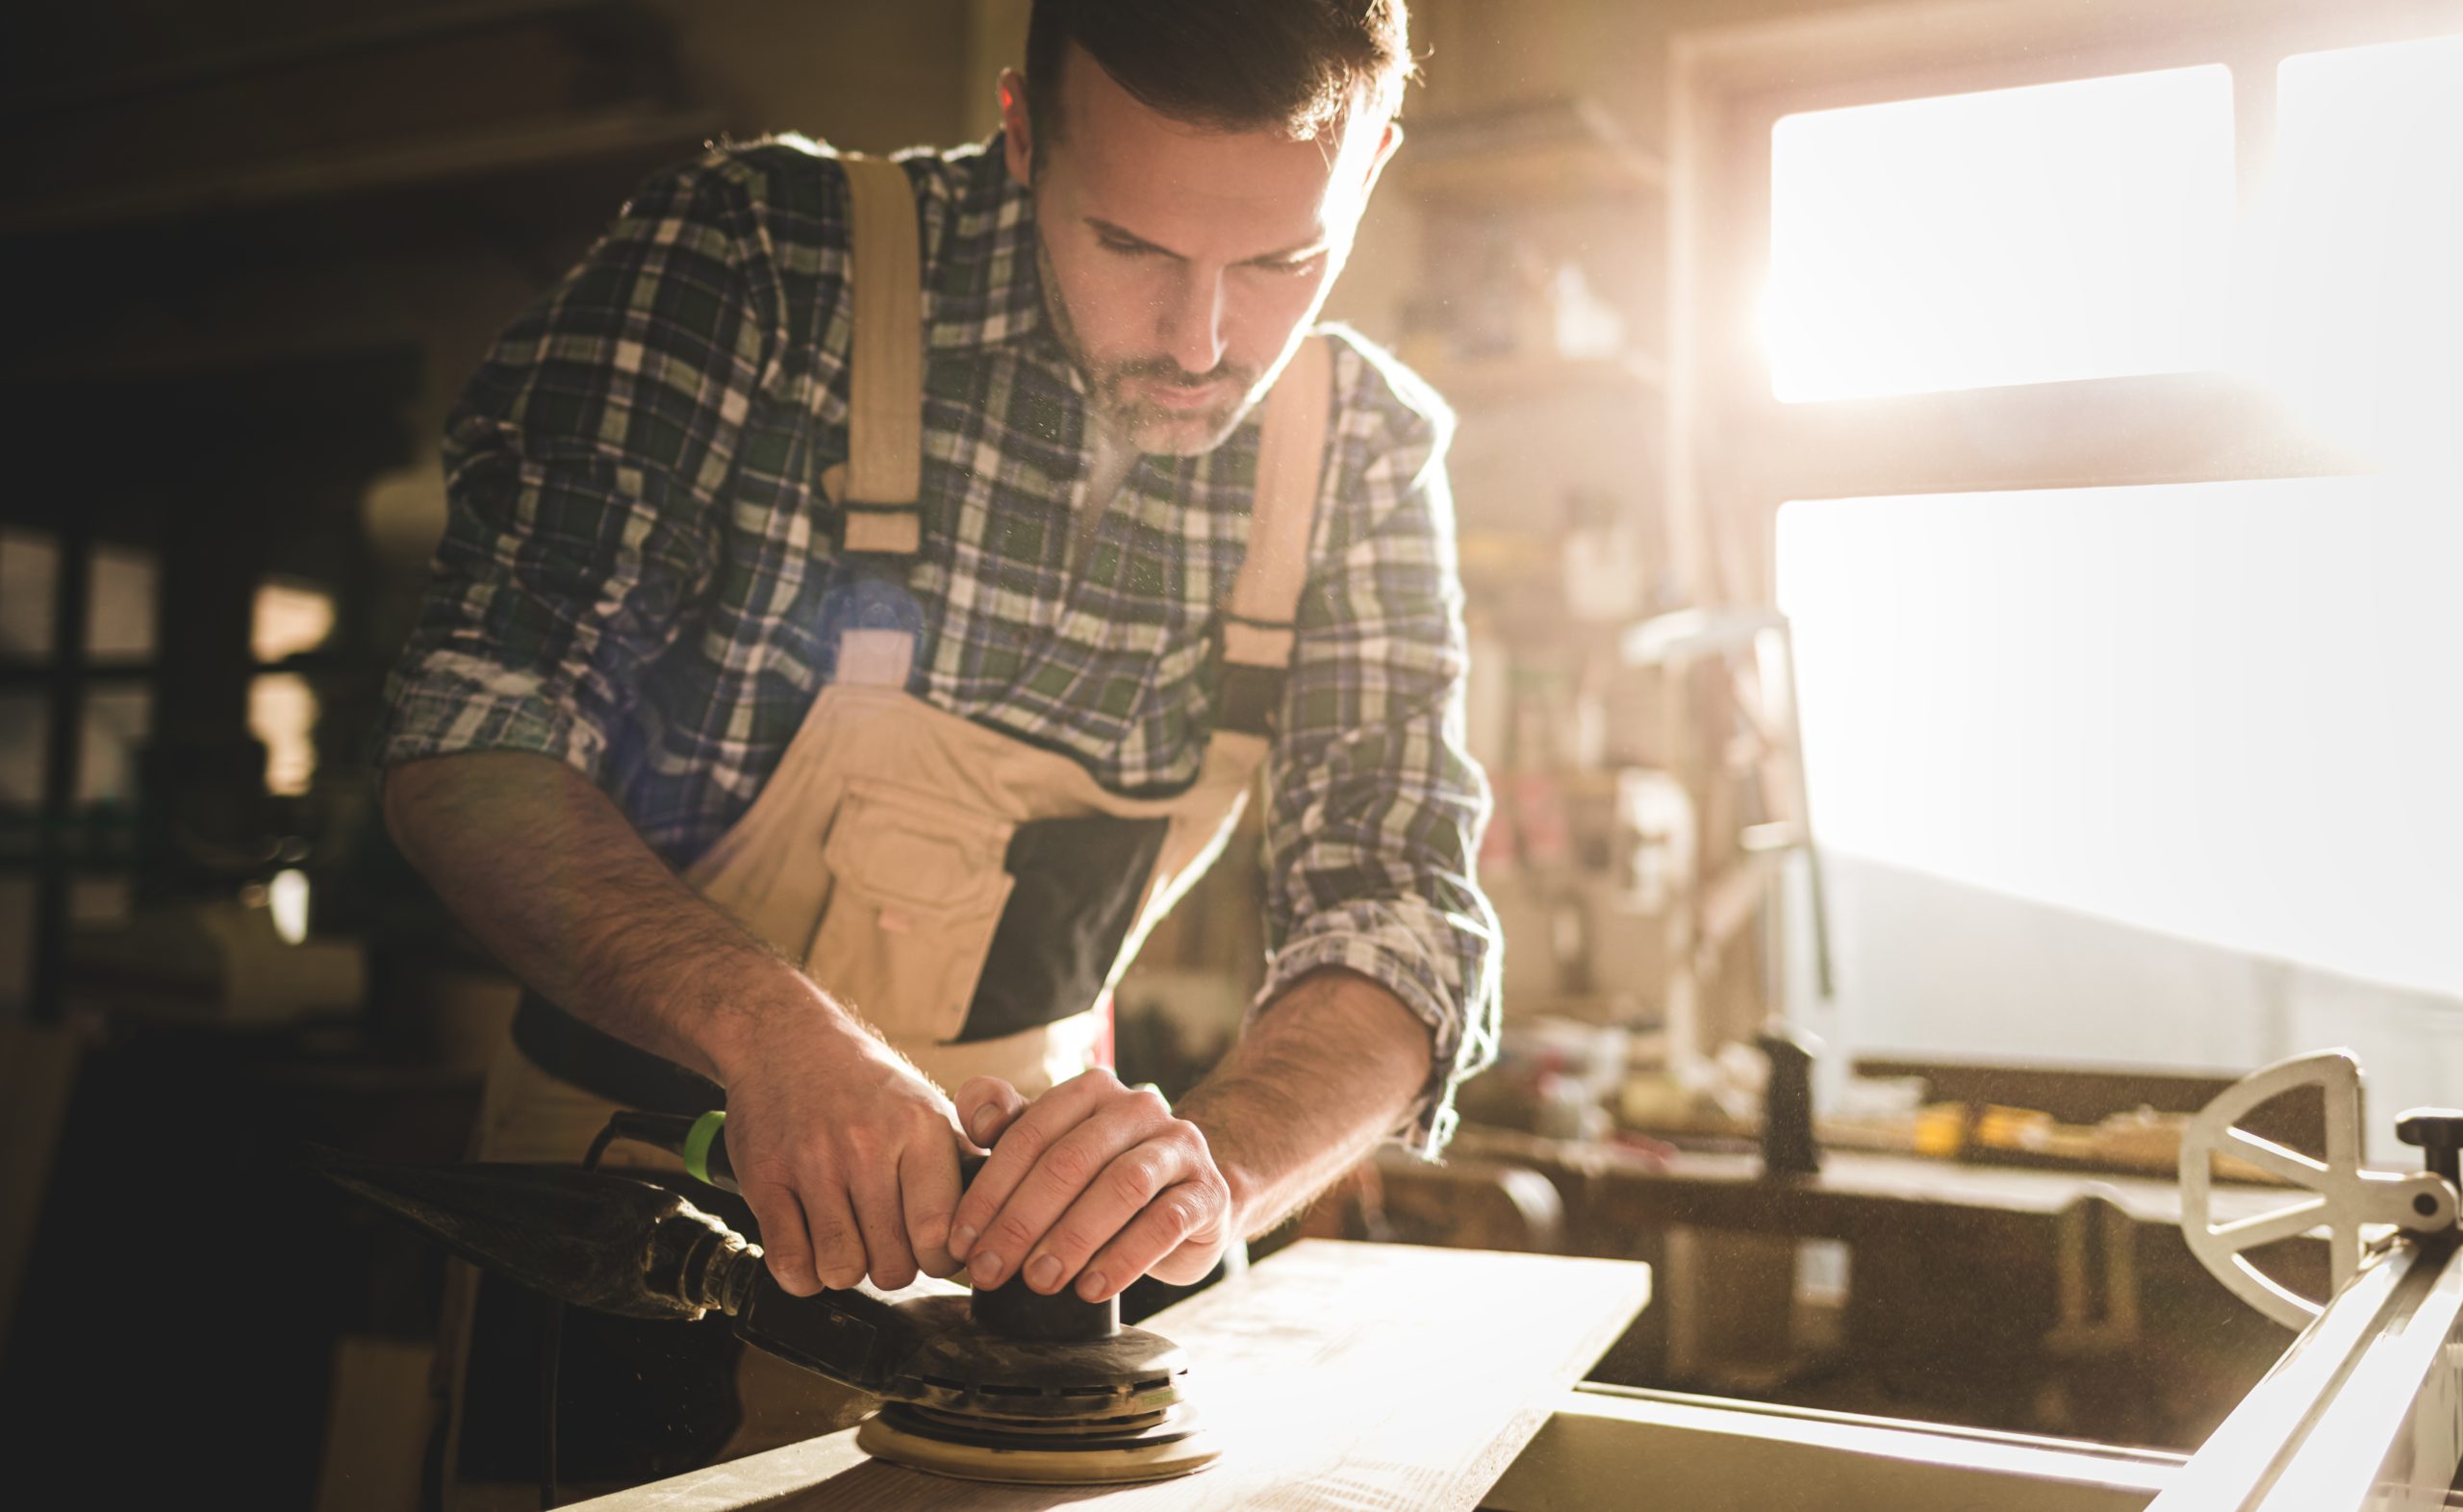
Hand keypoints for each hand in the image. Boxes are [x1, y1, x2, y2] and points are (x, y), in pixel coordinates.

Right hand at [710, 1001, 968, 1295]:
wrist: (785, 1039)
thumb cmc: (864, 1085)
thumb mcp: (927, 1106)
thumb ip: (964, 1160)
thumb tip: (1002, 1210)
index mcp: (920, 1127)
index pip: (940, 1234)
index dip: (939, 1261)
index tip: (930, 1253)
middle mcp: (868, 1144)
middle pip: (892, 1264)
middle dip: (891, 1268)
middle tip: (883, 1244)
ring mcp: (813, 1162)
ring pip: (840, 1269)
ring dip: (844, 1269)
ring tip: (847, 1241)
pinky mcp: (765, 1178)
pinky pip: (790, 1263)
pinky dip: (802, 1273)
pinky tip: (810, 1247)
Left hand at [945, 1068, 1236, 1301]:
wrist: (1190, 1200)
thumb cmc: (1103, 1177)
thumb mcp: (1052, 1148)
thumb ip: (1008, 1124)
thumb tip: (976, 1117)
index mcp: (1092, 1090)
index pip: (1030, 1133)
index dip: (989, 1190)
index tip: (961, 1242)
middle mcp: (1139, 1107)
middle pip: (1072, 1160)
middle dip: (1022, 1221)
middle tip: (991, 1270)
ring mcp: (1180, 1147)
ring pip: (1122, 1187)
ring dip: (1072, 1238)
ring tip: (1040, 1282)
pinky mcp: (1208, 1192)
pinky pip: (1166, 1223)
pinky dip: (1124, 1258)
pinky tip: (1092, 1288)